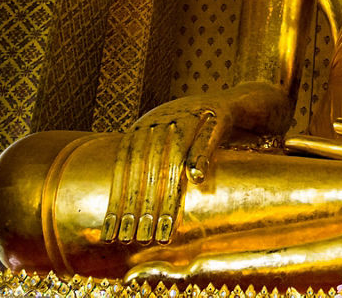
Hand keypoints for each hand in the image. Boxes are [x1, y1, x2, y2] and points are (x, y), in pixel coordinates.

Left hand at [102, 96, 228, 244]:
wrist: (228, 103)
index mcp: (143, 126)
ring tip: (162, 229)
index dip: (120, 199)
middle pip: (146, 168)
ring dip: (167, 197)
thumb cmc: (191, 130)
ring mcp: (187, 116)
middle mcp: (161, 119)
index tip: (114, 230)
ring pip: (172, 160)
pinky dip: (199, 158)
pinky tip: (196, 179)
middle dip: (141, 207)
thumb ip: (146, 168)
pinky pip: (204, 141)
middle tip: (136, 238)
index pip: (125, 166)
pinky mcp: (214, 118)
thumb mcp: (165, 144)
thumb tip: (121, 204)